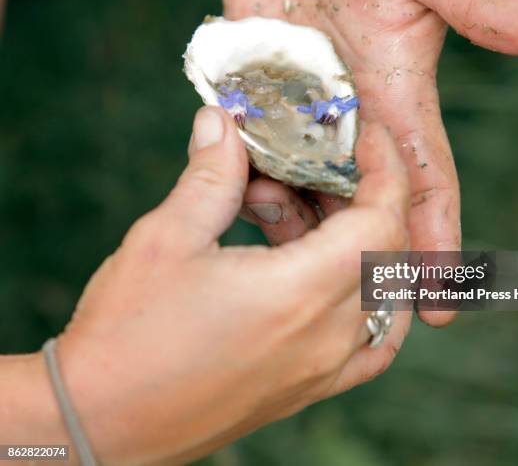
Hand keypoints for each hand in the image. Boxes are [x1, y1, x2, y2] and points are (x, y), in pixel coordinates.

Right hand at [42, 108, 411, 463]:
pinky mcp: (307, 389)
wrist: (99, 424)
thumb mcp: (166, 239)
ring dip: (358, 243)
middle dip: (365, 199)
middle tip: (315, 173)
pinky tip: (334, 277)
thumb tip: (220, 124)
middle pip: (386, 252)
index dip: (386, 171)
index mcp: (299, 294)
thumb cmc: (126, 335)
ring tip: (297, 218)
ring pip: (381, 292)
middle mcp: (326, 337)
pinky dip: (371, 301)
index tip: (373, 139)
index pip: (381, 222)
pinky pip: (372, 343)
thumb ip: (210, 176)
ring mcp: (322, 370)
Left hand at [222, 0, 517, 325]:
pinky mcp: (259, 99)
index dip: (434, 243)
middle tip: (342, 307)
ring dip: (291, 225)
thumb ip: (474, 2)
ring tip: (274, 250)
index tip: (437, 304)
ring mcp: (303, 115)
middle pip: (360, 207)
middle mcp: (352, 122)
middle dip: (356, 258)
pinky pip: (250, 155)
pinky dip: (241, 182)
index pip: (425, 185)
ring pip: (301, 191)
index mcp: (399, 103)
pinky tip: (229, 203)